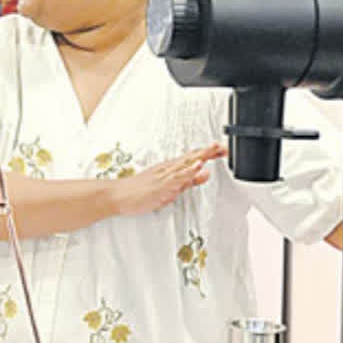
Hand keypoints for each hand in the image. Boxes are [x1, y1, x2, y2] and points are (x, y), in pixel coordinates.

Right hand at [111, 143, 226, 215]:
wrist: (117, 195)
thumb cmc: (138, 192)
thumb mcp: (170, 187)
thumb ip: (188, 180)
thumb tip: (205, 172)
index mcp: (170, 168)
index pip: (193, 158)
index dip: (209, 153)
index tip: (223, 149)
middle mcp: (168, 169)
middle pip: (193, 157)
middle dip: (209, 152)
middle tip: (224, 146)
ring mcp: (164, 176)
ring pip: (186, 164)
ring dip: (202, 156)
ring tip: (215, 150)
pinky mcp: (160, 185)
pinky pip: (177, 177)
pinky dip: (188, 171)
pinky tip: (197, 166)